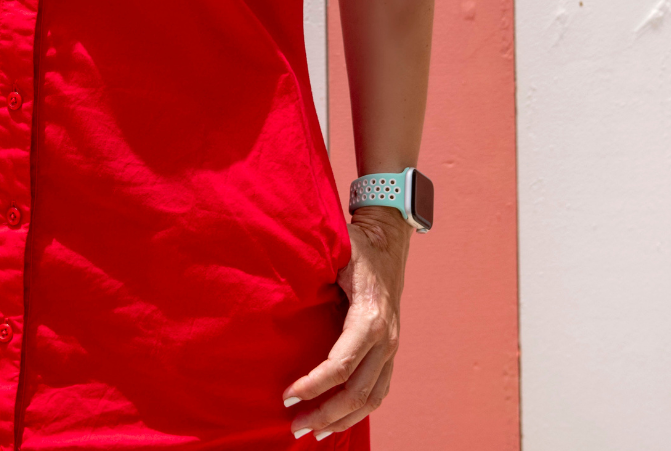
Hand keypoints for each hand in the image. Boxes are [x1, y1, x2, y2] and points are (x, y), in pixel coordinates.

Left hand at [283, 207, 410, 438]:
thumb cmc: (357, 247)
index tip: (287, 395)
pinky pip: (379, 390)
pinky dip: (359, 410)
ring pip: (371, 399)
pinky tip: (339, 417)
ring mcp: (391, 347)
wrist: (388, 240)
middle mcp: (385, 338)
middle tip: (295, 425)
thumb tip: (280, 293)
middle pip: (357, 391)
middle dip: (324, 413)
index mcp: (370, 317)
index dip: (313, 385)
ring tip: (315, 431)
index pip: (341, 365)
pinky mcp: (390, 350)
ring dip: (342, 418)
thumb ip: (315, 274)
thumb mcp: (336, 255)